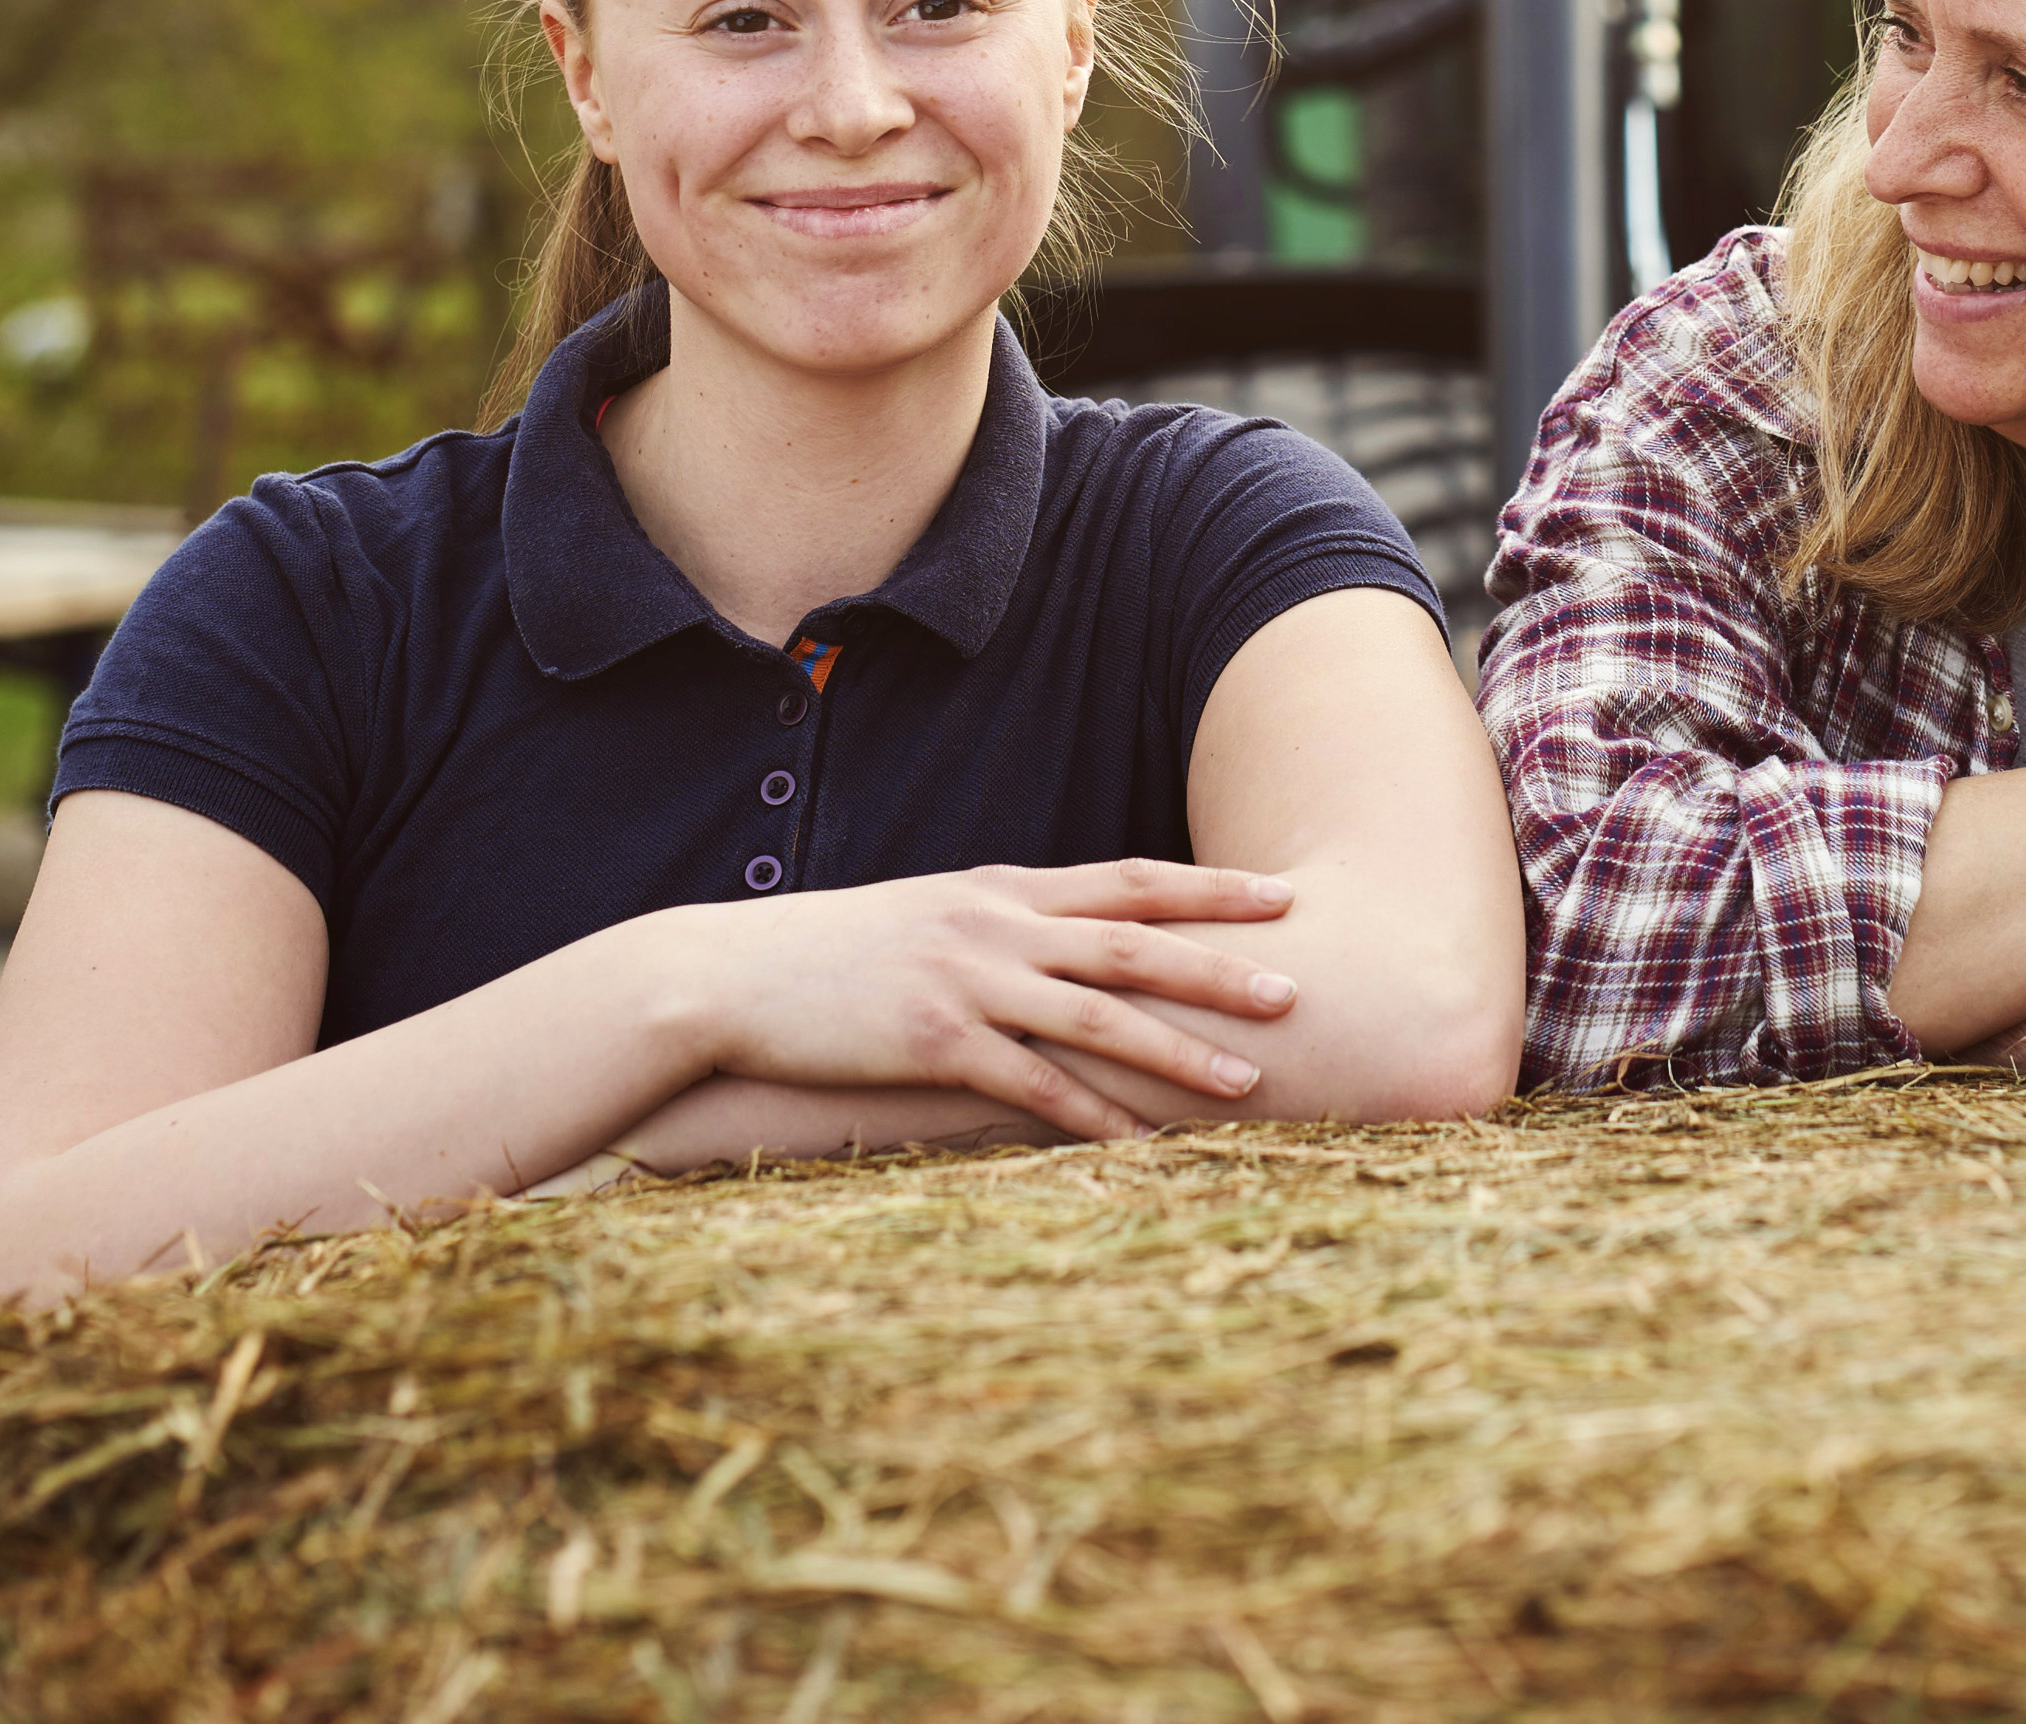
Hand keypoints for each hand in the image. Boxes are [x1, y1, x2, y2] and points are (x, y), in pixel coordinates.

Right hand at [659, 859, 1303, 1144]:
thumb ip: (1000, 925)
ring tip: (1248, 1079)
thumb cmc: (831, 955)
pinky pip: (1028, 1083)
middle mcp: (995, 927)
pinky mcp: (930, 1042)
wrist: (728, 976)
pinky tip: (1139, 1143)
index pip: (1128, 881)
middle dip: (1221, 966)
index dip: (1208, 889)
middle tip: (1297, 986)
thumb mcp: (928, 917)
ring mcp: (964, 982)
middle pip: (1133, 943)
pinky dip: (1090, 1115)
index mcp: (1000, 891)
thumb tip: (1065, 945)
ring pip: (1097, 1016)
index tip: (1280, 896)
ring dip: (1177, 1051)